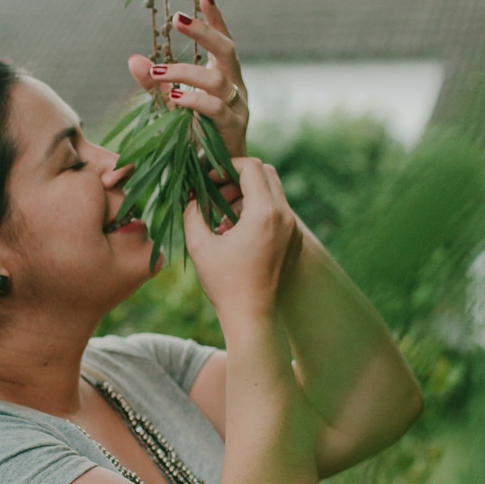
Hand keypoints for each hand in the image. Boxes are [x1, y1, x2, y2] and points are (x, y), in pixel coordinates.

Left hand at [127, 0, 248, 161]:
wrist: (216, 180)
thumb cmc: (196, 139)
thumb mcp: (171, 107)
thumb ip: (154, 85)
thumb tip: (133, 59)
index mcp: (224, 77)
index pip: (223, 42)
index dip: (217, 18)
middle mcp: (235, 87)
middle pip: (226, 50)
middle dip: (204, 32)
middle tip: (177, 19)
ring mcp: (238, 108)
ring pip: (216, 79)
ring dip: (184, 73)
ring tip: (158, 72)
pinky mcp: (233, 129)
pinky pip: (215, 108)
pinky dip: (194, 101)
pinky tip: (175, 99)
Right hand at [183, 158, 301, 325]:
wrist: (252, 317)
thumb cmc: (224, 284)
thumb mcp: (199, 245)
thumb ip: (192, 212)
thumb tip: (190, 195)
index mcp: (264, 214)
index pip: (252, 167)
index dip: (227, 166)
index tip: (210, 178)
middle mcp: (285, 217)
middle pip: (267, 174)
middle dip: (239, 178)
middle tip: (217, 195)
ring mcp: (293, 229)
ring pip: (273, 193)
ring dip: (247, 196)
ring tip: (222, 218)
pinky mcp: (294, 241)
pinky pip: (278, 212)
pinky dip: (258, 212)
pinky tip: (236, 233)